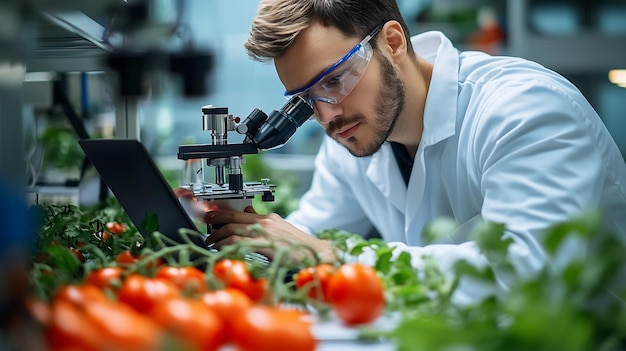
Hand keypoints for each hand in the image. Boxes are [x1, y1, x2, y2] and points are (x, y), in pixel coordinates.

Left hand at [203, 207, 336, 263]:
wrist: (316, 252)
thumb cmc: (298, 243)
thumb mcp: (280, 227)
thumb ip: (262, 219)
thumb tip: (247, 209)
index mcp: (267, 218)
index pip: (238, 212)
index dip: (220, 214)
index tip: (209, 216)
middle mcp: (264, 223)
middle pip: (232, 220)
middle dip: (214, 224)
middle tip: (205, 231)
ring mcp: (264, 234)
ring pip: (233, 231)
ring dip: (217, 238)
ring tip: (210, 244)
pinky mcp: (266, 247)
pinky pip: (240, 244)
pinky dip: (226, 246)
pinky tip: (221, 251)